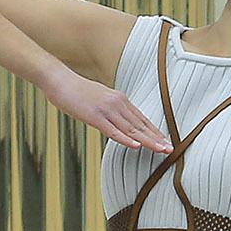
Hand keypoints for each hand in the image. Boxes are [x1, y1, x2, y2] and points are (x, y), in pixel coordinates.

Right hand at [44, 69, 172, 151]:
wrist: (60, 81)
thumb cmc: (77, 92)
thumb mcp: (100, 99)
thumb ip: (111, 110)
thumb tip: (118, 122)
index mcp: (120, 100)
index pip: (141, 119)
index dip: (154, 131)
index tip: (166, 141)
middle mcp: (117, 103)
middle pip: (140, 125)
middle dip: (156, 138)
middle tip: (170, 149)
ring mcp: (107, 110)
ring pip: (131, 129)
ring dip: (147, 141)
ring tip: (160, 150)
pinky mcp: (95, 116)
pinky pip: (112, 130)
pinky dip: (125, 139)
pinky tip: (135, 146)